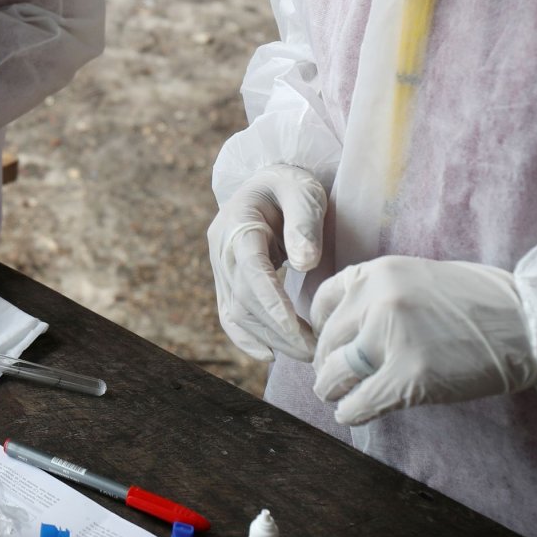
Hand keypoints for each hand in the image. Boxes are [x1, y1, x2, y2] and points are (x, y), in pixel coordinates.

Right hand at [206, 163, 327, 360]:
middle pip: (243, 298)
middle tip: (316, 350)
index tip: (296, 329)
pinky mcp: (227, 280)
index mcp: (238, 222)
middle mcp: (221, 248)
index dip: (270, 301)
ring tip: (307, 352)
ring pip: (236, 312)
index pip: (251, 268)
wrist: (268, 183)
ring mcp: (221, 266)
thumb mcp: (303, 193)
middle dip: (278, 329)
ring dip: (269, 337)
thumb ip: (304, 223)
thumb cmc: (290, 185)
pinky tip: (269, 353)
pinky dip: (246, 337)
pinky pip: (230, 314)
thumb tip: (304, 261)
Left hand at [311, 255, 536, 425]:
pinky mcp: (409, 376)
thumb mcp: (417, 277)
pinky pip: (360, 401)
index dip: (321, 330)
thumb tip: (346, 327)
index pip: (323, 303)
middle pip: (327, 341)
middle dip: (327, 364)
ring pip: (335, 372)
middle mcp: (376, 299)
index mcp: (377, 272)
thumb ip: (380, 294)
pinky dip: (350, 411)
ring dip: (333, 389)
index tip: (330, 346)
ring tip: (340, 397)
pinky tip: (352, 413)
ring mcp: (391, 337)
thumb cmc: (480, 302)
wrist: (530, 322)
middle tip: (334, 378)